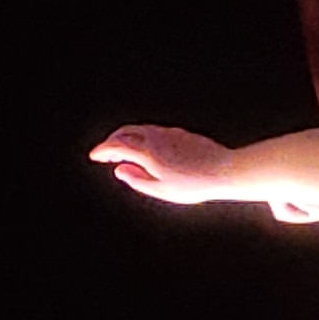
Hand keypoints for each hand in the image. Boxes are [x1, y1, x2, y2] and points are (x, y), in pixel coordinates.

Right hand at [89, 125, 247, 207]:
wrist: (224, 170)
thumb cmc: (194, 184)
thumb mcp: (161, 190)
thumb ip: (137, 179)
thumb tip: (119, 170)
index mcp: (148, 152)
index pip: (117, 145)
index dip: (102, 150)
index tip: (94, 156)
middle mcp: (156, 138)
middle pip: (126, 132)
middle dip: (111, 141)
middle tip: (105, 154)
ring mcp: (169, 133)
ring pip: (140, 129)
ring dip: (126, 137)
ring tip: (123, 152)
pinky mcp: (180, 133)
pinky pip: (153, 131)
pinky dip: (141, 137)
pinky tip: (145, 149)